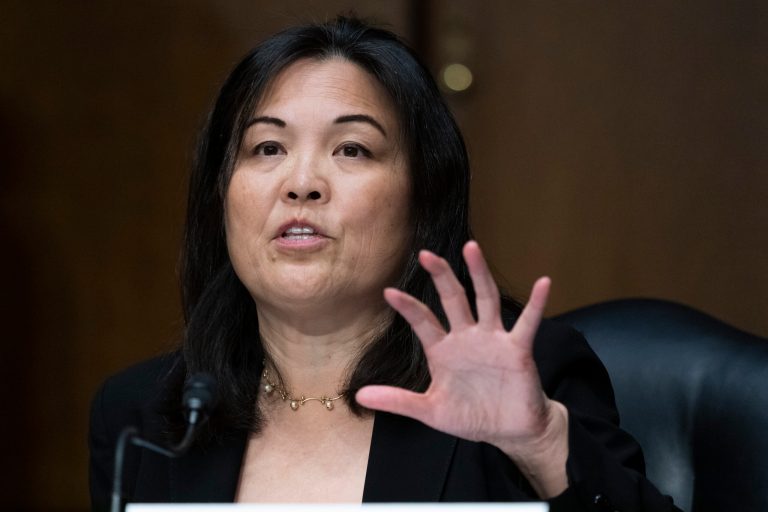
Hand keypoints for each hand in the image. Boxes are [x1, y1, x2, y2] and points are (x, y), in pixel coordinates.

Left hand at [356, 241, 567, 496]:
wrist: (508, 431)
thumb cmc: (469, 416)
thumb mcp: (429, 410)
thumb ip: (398, 401)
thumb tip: (360, 395)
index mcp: (443, 350)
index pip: (423, 322)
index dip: (407, 308)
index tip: (389, 292)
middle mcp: (466, 337)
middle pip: (453, 299)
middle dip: (441, 277)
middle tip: (427, 254)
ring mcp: (493, 340)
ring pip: (485, 299)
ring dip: (479, 274)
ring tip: (471, 248)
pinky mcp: (517, 349)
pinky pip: (528, 323)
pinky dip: (537, 304)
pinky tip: (543, 283)